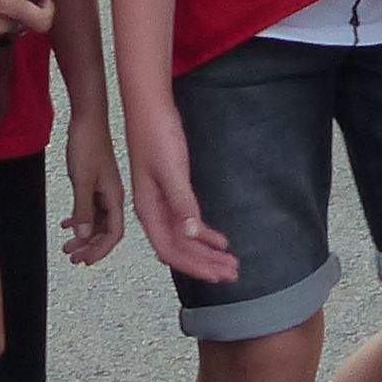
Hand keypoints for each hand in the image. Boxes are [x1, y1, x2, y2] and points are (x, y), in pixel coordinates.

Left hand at [59, 112, 126, 266]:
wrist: (87, 119)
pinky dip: (79, 218)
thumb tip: (84, 237)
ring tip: (67, 246)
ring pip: (95, 221)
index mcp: (115, 197)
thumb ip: (83, 210)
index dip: (101, 250)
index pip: (114, 233)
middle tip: (72, 258)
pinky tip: (66, 224)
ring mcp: (103, 190)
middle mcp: (112, 196)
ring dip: (82, 235)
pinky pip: (89, 208)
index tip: (87, 261)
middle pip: (104, 230)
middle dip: (89, 246)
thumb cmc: (88, 145)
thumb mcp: (82, 181)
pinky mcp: (94, 183)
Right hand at [121, 102, 235, 282]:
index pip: (170, 250)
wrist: (149, 106)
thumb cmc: (156, 134)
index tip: (217, 275)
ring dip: (206, 251)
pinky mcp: (171, 191)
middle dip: (205, 263)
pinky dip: (203, 233)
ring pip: (184, 237)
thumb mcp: (171, 169)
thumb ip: (181, 203)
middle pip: (179, 248)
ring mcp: (161, 201)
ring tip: (230, 262)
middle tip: (233, 273)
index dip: (193, 265)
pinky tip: (218, 240)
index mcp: (148, 209)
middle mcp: (153, 210)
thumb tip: (191, 234)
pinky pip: (186, 222)